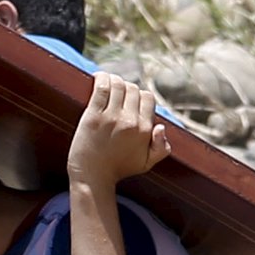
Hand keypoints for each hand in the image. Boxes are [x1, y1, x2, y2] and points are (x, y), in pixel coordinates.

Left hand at [68, 72, 171, 193]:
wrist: (93, 177)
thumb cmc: (119, 169)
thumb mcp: (147, 163)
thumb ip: (162, 148)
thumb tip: (161, 127)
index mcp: (144, 129)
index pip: (147, 98)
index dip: (140, 96)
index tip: (130, 99)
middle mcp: (130, 121)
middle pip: (133, 89)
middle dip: (126, 88)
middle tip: (117, 93)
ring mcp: (111, 117)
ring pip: (118, 84)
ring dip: (114, 80)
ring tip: (108, 82)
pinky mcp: (93, 116)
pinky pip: (101, 88)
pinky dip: (101, 78)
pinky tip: (98, 77)